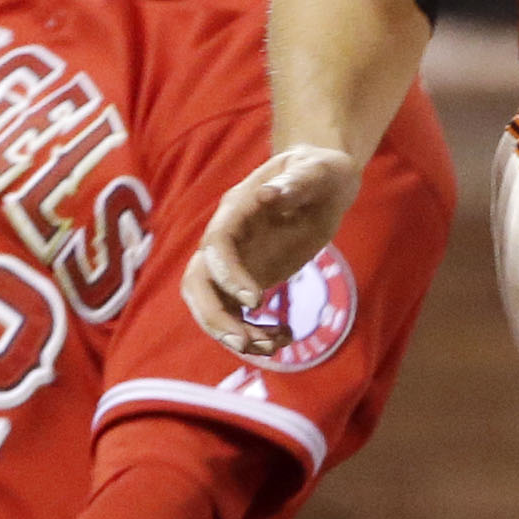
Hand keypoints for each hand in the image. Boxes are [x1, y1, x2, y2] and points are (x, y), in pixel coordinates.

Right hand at [181, 144, 360, 355]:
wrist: (321, 183)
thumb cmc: (321, 172)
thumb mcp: (317, 172)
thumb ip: (296, 183)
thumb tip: (269, 194)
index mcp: (237, 209)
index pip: (216, 246)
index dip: (228, 276)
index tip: (258, 302)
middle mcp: (227, 238)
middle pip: (197, 282)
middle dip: (214, 317)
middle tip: (247, 343)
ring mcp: (233, 262)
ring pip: (212, 304)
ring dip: (233, 332)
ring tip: (272, 346)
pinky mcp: (246, 280)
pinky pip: (236, 314)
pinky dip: (255, 333)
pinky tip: (284, 337)